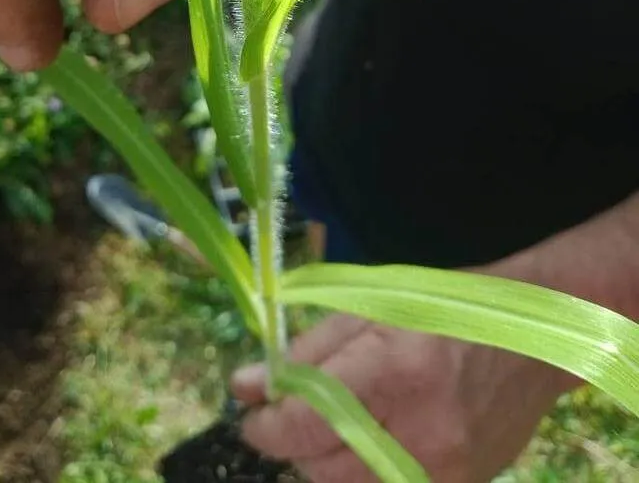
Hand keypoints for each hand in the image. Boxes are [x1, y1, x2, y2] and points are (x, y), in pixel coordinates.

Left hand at [232, 313, 565, 482]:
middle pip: (320, 467)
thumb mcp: (370, 309)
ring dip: (327, 464)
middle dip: (296, 443)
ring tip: (341, 424)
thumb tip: (244, 387)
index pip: (305, 422)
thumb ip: (306, 352)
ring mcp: (444, 471)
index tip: (252, 416)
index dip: (265, 426)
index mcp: (393, 369)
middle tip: (302, 411)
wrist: (530, 341)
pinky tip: (374, 443)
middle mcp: (420, 430)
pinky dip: (364, 475)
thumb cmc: (445, 309)